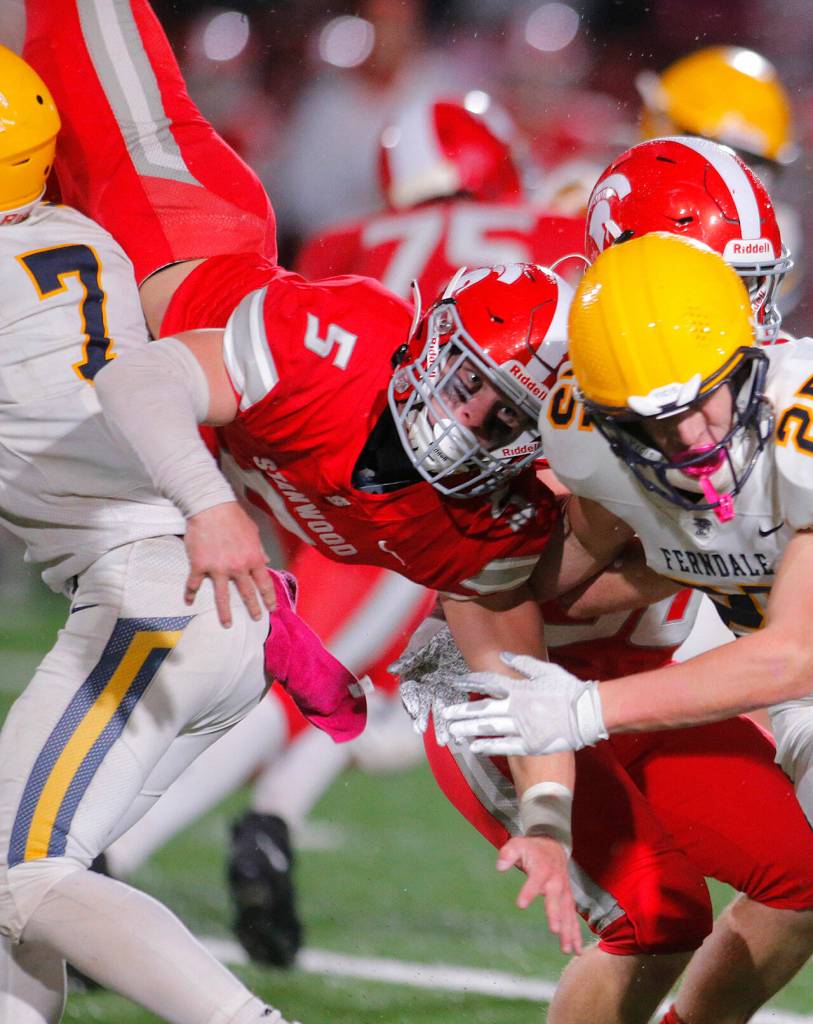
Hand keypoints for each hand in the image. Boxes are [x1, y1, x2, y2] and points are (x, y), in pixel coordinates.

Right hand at [184, 501, 276, 626]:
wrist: (210, 507)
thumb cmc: (233, 516)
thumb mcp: (253, 532)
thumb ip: (259, 549)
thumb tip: (267, 561)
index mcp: (253, 558)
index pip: (264, 583)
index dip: (269, 597)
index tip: (271, 608)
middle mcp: (238, 567)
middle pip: (247, 593)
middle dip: (253, 608)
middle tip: (256, 619)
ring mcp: (218, 569)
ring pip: (222, 596)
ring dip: (225, 613)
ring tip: (227, 624)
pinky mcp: (200, 566)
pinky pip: (194, 584)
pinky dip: (189, 594)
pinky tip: (188, 602)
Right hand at [391, 625, 468, 745]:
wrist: (454, 625)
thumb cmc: (433, 633)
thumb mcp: (421, 643)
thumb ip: (409, 657)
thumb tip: (392, 669)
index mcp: (414, 676)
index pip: (410, 696)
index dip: (412, 708)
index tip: (416, 720)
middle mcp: (426, 685)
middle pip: (425, 707)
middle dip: (427, 722)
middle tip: (429, 736)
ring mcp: (442, 687)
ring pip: (441, 710)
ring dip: (443, 726)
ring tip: (447, 741)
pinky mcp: (459, 687)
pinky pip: (458, 704)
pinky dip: (458, 717)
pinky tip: (461, 730)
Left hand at [442, 653, 606, 755]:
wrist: (587, 714)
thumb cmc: (568, 689)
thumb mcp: (546, 670)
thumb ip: (522, 663)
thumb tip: (502, 655)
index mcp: (519, 689)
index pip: (489, 683)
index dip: (470, 682)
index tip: (455, 682)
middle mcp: (516, 708)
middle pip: (482, 710)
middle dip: (462, 711)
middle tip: (445, 714)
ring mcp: (521, 728)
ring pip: (488, 728)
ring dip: (469, 729)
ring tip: (453, 730)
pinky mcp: (528, 744)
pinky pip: (502, 746)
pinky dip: (487, 746)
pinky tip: (473, 746)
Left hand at [497, 835, 582, 954]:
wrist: (554, 847)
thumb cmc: (532, 849)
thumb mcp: (518, 845)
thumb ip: (508, 853)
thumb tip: (500, 866)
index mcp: (542, 868)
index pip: (535, 880)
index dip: (528, 891)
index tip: (521, 904)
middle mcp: (556, 881)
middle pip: (556, 899)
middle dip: (555, 914)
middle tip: (554, 929)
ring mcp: (564, 891)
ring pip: (568, 912)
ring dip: (568, 930)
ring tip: (567, 950)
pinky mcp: (568, 899)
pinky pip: (573, 917)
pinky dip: (576, 933)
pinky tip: (577, 949)